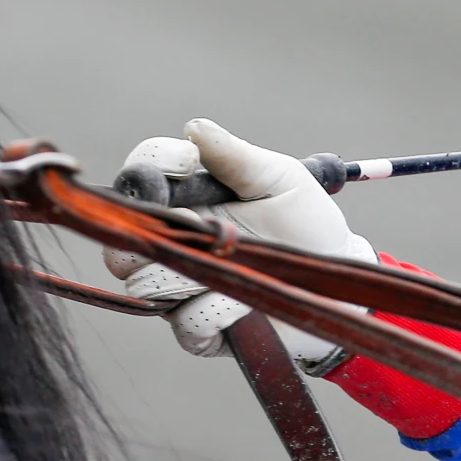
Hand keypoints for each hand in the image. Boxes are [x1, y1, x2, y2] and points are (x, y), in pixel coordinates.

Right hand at [102, 118, 375, 362]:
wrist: (338, 282)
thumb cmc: (306, 220)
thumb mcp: (278, 180)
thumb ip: (235, 157)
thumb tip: (194, 129)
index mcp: (187, 199)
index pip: (139, 176)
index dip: (150, 170)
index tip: (185, 165)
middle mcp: (173, 243)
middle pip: (122, 245)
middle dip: (159, 239)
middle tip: (208, 232)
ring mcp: (179, 289)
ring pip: (150, 286)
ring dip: (200, 276)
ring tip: (242, 266)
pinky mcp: (197, 331)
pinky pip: (186, 324)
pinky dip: (221, 311)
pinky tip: (248, 302)